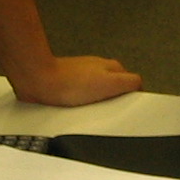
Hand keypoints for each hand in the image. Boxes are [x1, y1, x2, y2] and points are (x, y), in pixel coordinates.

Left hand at [9, 54, 143, 106]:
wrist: (39, 82)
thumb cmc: (68, 83)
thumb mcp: (110, 83)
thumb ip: (129, 83)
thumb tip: (140, 86)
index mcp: (112, 67)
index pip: (132, 83)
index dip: (131, 97)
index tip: (127, 108)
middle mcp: (98, 69)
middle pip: (115, 89)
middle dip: (114, 101)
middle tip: (108, 111)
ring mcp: (82, 77)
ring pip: (98, 94)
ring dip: (97, 104)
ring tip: (90, 111)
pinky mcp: (69, 86)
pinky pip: (82, 98)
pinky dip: (82, 105)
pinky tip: (77, 110)